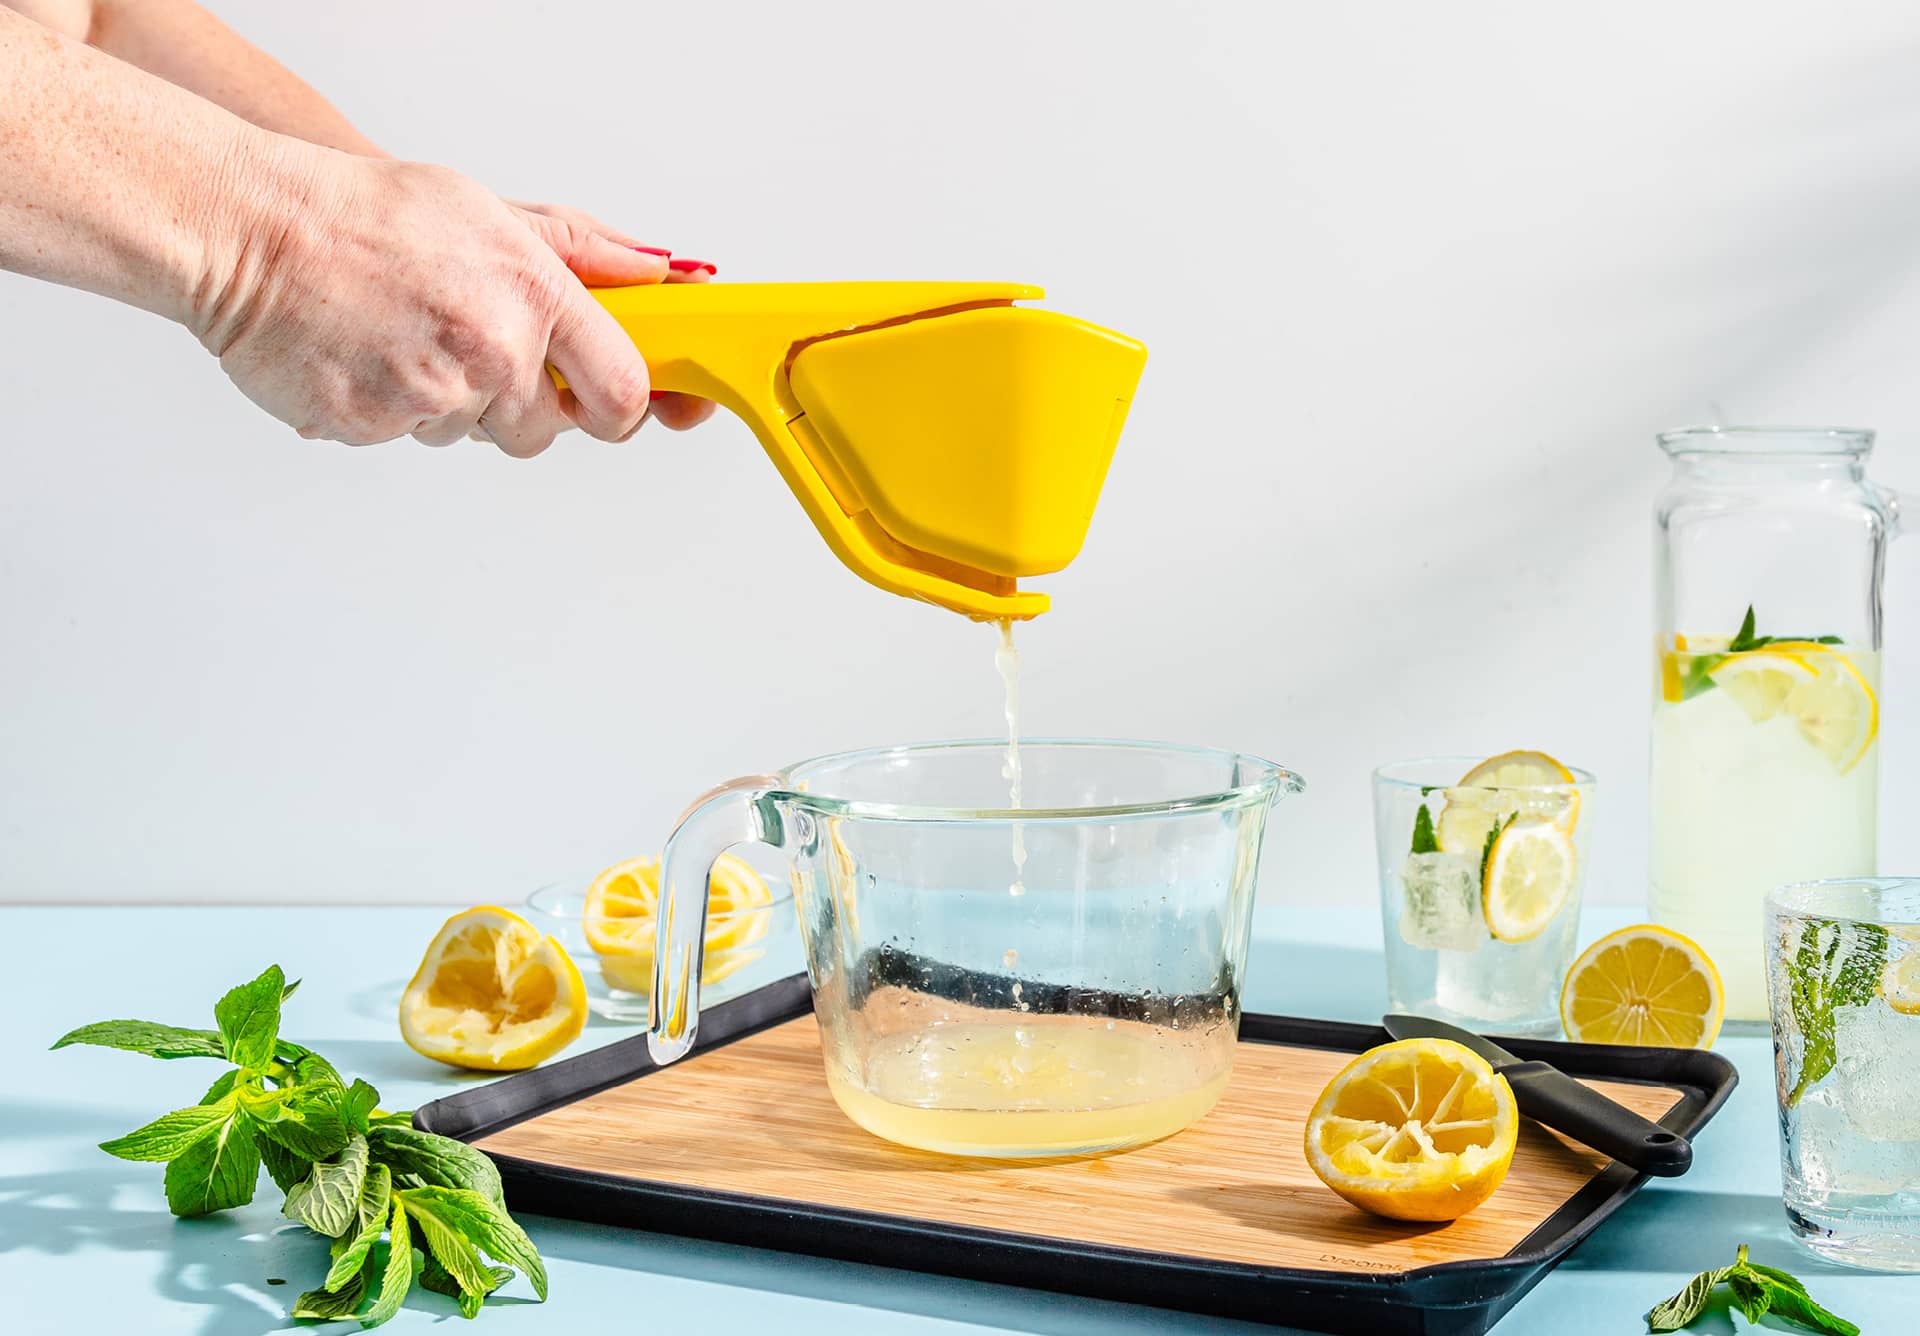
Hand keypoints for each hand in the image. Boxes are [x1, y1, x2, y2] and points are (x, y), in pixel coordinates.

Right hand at [193, 146, 704, 454]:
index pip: (623, 390)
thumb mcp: (490, 213)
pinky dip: (395, 408)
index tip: (606, 402)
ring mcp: (435, 394)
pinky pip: (412, 438)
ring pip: (475, 435)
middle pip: (545, 429)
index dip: (620, 407)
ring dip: (453, 403)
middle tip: (470, 344)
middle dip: (520, 402)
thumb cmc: (365, 213)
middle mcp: (494, 350)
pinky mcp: (378, 427)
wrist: (247, 229)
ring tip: (408, 337)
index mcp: (534, 294)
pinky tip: (370, 354)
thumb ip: (583, 255)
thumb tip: (661, 272)